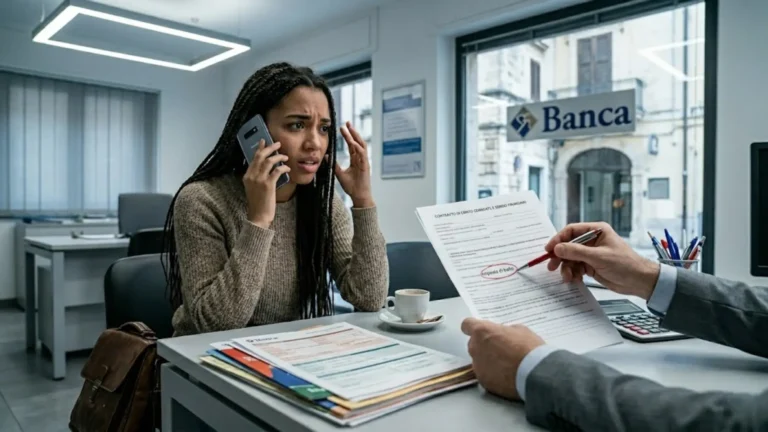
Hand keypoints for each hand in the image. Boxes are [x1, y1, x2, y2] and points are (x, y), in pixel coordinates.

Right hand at [242, 139, 289, 228]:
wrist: (258, 216)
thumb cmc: (258, 203)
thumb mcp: (253, 188)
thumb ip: (257, 177)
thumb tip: (266, 168)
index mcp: (247, 176)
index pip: (253, 158)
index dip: (259, 148)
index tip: (264, 141)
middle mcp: (251, 176)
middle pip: (260, 156)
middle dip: (270, 148)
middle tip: (278, 144)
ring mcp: (259, 180)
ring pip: (269, 161)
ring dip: (278, 157)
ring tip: (285, 157)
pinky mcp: (268, 184)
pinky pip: (277, 171)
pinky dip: (283, 167)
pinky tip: (287, 168)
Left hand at [336, 122, 373, 207]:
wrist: (358, 196)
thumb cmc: (351, 186)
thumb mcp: (339, 174)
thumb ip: (334, 165)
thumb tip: (326, 156)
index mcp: (355, 160)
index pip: (351, 145)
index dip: (347, 136)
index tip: (342, 127)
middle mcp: (360, 159)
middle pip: (357, 142)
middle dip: (352, 132)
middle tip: (347, 122)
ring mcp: (364, 162)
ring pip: (361, 145)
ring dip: (356, 136)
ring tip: (350, 128)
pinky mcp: (365, 166)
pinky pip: (363, 154)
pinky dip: (358, 148)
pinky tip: (353, 142)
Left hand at [461, 318, 543, 400]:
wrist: (535, 373)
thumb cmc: (528, 348)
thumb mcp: (520, 330)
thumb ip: (504, 331)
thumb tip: (502, 336)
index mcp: (482, 331)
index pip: (467, 325)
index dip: (472, 327)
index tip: (478, 330)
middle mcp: (475, 348)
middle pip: (474, 344)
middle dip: (484, 345)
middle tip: (500, 348)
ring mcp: (478, 366)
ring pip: (479, 361)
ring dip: (488, 361)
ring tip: (506, 364)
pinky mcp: (483, 381)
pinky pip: (485, 374)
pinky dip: (493, 374)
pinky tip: (507, 375)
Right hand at [544, 222, 659, 299]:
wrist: (639, 281)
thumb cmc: (625, 264)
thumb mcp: (598, 257)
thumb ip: (576, 252)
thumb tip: (557, 248)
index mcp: (597, 231)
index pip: (572, 231)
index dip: (558, 239)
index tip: (549, 249)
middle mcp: (592, 241)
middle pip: (568, 245)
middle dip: (560, 256)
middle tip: (552, 265)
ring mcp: (591, 254)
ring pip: (570, 258)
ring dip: (566, 268)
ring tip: (567, 277)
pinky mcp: (591, 266)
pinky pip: (576, 268)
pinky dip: (572, 274)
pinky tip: (574, 279)